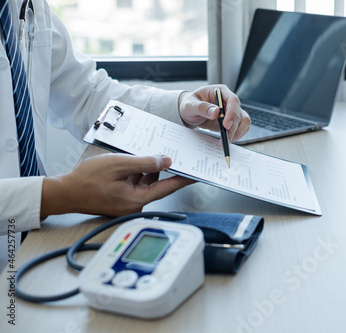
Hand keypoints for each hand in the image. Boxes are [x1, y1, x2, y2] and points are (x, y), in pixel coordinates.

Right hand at [41, 154, 194, 217]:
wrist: (65, 192)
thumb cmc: (86, 180)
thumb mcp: (118, 165)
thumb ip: (144, 163)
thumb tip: (165, 161)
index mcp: (137, 200)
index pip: (168, 188)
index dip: (184, 179)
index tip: (197, 173)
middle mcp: (136, 204)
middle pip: (158, 185)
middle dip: (166, 170)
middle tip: (178, 156)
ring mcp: (129, 203)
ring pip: (147, 184)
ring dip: (150, 170)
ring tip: (154, 154)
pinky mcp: (123, 199)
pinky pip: (138, 185)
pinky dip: (139, 173)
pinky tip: (138, 161)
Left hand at [178, 84, 250, 141]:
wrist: (190, 112)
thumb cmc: (190, 105)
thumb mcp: (190, 105)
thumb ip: (202, 107)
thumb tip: (215, 112)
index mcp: (221, 92)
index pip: (232, 100)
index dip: (232, 113)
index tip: (226, 125)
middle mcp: (229, 101)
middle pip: (239, 113)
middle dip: (234, 127)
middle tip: (226, 138)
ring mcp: (232, 111)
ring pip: (244, 121)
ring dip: (238, 132)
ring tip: (227, 140)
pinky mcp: (232, 121)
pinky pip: (241, 128)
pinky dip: (237, 135)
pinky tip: (228, 139)